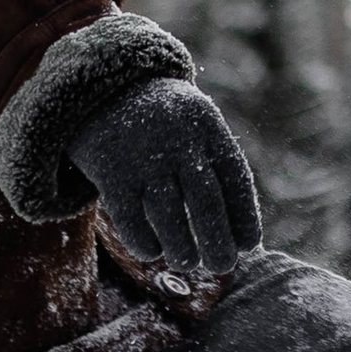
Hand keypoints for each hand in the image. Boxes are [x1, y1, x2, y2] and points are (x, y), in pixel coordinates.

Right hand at [67, 82, 262, 281]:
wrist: (101, 85)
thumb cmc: (161, 118)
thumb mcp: (194, 122)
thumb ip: (213, 161)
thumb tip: (236, 226)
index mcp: (207, 126)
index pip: (234, 177)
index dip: (244, 215)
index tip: (249, 245)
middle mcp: (179, 141)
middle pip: (205, 200)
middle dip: (217, 240)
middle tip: (222, 266)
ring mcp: (143, 154)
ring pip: (168, 212)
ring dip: (181, 245)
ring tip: (188, 262)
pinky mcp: (109, 168)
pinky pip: (129, 214)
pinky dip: (142, 239)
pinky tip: (152, 252)